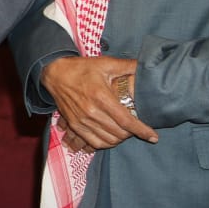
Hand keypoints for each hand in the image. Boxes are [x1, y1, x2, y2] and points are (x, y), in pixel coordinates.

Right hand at [40, 55, 158, 149]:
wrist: (55, 73)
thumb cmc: (82, 68)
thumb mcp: (105, 63)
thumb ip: (128, 66)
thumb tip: (148, 66)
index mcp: (101, 96)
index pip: (126, 120)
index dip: (142, 130)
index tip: (154, 136)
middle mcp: (91, 111)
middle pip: (119, 133)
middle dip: (133, 134)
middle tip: (138, 128)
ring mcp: (81, 120)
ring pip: (108, 140)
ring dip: (121, 139)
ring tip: (126, 132)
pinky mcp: (74, 124)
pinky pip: (94, 143)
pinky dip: (106, 144)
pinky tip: (113, 138)